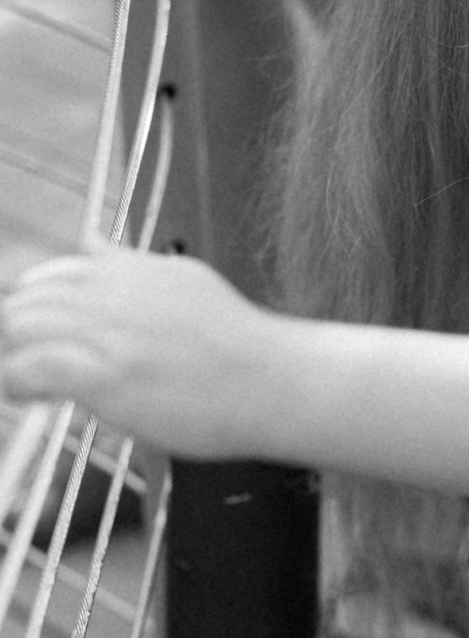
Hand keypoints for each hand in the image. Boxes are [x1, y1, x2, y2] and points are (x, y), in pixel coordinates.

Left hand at [0, 244, 277, 457]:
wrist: (274, 380)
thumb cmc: (238, 345)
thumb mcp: (184, 281)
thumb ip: (129, 265)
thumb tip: (90, 240)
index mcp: (129, 269)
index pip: (52, 274)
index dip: (40, 308)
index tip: (50, 337)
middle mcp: (112, 291)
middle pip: (26, 298)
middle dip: (22, 333)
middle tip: (38, 363)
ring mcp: (108, 330)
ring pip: (20, 326)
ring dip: (17, 355)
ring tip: (32, 382)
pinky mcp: (105, 373)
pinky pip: (31, 367)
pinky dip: (20, 382)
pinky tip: (36, 396)